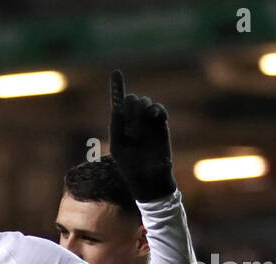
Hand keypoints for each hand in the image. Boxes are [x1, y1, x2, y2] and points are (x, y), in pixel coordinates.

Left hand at [108, 70, 175, 201]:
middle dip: (130, 107)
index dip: (117, 87)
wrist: (148, 178)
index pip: (118, 103)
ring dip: (140, 112)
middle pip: (132, 99)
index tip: (115, 72)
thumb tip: (117, 108)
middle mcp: (133, 121)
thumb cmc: (130, 166)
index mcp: (120, 125)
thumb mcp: (117, 147)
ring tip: (138, 131)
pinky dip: (155, 110)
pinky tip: (153, 117)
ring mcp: (147, 122)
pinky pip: (159, 109)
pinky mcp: (160, 125)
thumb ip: (116, 127)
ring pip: (145, 102)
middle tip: (130, 126)